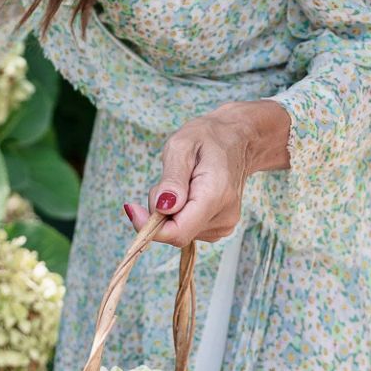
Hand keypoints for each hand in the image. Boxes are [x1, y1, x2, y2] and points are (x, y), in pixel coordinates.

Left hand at [124, 100, 290, 247]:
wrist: (237, 141)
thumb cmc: (207, 138)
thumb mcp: (182, 146)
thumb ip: (172, 179)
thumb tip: (163, 208)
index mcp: (215, 195)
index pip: (178, 232)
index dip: (149, 227)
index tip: (132, 208)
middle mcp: (224, 217)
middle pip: (175, 232)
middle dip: (158, 211)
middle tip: (165, 180)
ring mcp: (224, 226)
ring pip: (179, 230)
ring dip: (168, 210)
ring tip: (182, 181)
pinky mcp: (219, 228)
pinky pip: (187, 228)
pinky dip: (179, 213)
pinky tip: (189, 192)